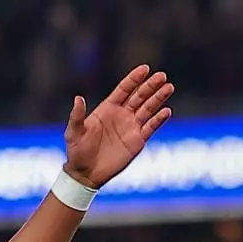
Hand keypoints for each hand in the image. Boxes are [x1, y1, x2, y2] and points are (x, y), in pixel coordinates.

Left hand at [63, 65, 173, 188]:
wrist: (85, 173)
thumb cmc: (77, 151)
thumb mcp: (73, 132)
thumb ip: (77, 116)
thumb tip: (78, 98)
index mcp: (107, 108)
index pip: (124, 90)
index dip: (134, 79)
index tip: (145, 68)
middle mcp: (121, 115)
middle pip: (139, 96)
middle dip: (150, 86)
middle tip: (162, 76)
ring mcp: (131, 127)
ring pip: (148, 109)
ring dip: (158, 98)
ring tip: (169, 87)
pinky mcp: (137, 141)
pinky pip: (150, 127)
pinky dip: (158, 119)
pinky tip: (166, 111)